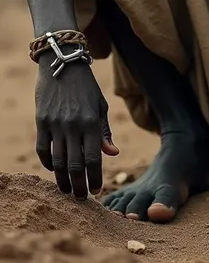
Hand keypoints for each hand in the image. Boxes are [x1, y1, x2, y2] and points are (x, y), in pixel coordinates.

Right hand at [35, 54, 118, 198]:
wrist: (61, 64)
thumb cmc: (86, 87)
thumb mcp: (100, 106)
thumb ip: (105, 132)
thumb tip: (113, 154)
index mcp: (91, 121)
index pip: (94, 159)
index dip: (95, 178)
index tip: (98, 191)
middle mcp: (73, 125)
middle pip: (75, 165)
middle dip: (79, 185)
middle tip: (82, 198)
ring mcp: (55, 124)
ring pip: (58, 161)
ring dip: (63, 180)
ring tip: (68, 190)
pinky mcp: (41, 122)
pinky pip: (42, 150)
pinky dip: (48, 164)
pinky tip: (54, 170)